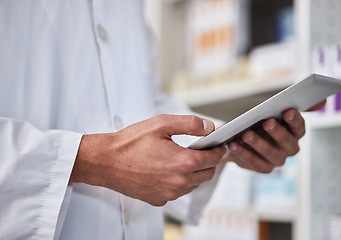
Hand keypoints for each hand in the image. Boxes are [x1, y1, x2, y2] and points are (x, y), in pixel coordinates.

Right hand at [70, 114, 225, 205]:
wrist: (105, 162)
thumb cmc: (130, 143)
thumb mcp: (161, 124)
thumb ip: (190, 124)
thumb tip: (209, 127)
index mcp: (182, 162)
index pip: (213, 158)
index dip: (219, 150)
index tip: (219, 145)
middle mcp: (178, 182)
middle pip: (208, 173)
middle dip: (209, 161)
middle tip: (202, 150)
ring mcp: (169, 193)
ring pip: (194, 184)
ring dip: (196, 172)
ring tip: (184, 158)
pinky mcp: (159, 199)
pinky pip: (179, 191)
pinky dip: (181, 181)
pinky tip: (169, 169)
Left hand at [223, 100, 325, 172]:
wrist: (241, 137)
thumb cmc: (259, 121)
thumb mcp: (272, 110)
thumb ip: (293, 103)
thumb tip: (322, 101)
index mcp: (295, 132)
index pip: (299, 127)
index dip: (295, 120)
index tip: (288, 111)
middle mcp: (289, 148)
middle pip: (287, 142)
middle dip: (277, 132)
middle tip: (266, 122)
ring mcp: (277, 160)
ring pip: (271, 154)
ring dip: (258, 144)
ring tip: (246, 134)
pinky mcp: (263, 168)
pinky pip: (255, 163)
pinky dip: (244, 154)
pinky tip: (233, 145)